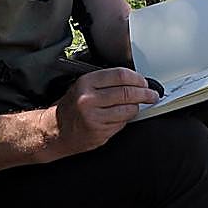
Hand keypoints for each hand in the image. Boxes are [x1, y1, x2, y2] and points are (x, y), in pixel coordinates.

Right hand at [35, 68, 158, 158]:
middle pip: (128, 93)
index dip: (137, 79)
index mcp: (86, 83)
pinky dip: (125, 120)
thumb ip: (105, 82)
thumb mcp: (83, 87)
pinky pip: (122, 124)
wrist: (55, 130)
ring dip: (136, 108)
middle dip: (145, 94)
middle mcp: (89, 99)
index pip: (120, 75)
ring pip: (128, 110)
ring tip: (136, 106)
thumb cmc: (71, 107)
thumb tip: (134, 81)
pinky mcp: (99, 132)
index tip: (144, 82)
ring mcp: (94, 117)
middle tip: (152, 95)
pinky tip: (120, 117)